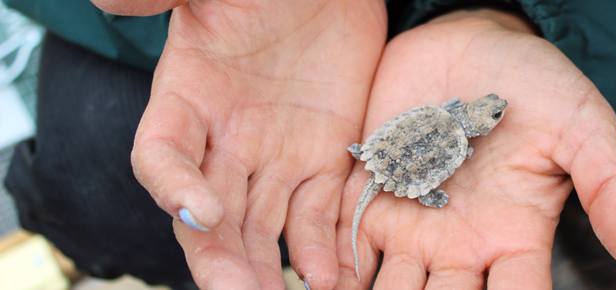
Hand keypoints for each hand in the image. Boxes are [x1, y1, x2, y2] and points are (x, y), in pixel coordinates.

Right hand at [92, 0, 386, 288]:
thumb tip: (107, 2)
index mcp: (189, 99)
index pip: (163, 155)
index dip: (172, 187)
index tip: (201, 211)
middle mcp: (227, 140)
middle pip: (212, 213)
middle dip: (222, 257)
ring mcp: (277, 155)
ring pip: (264, 227)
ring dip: (268, 268)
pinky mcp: (325, 158)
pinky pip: (320, 213)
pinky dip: (323, 247)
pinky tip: (331, 277)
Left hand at [336, 9, 615, 288]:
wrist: (473, 40)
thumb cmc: (537, 84)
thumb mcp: (582, 129)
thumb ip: (610, 187)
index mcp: (514, 239)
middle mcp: (459, 246)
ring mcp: (409, 224)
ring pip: (387, 288)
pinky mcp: (367, 195)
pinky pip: (343, 243)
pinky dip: (328, 268)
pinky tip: (314, 280)